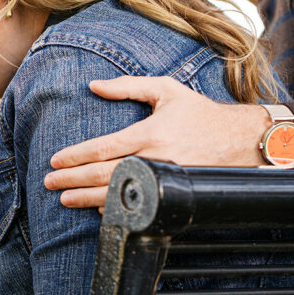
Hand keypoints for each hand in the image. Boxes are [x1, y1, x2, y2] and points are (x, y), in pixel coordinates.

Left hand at [44, 76, 270, 209]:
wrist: (243, 141)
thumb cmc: (201, 113)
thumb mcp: (166, 90)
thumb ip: (128, 86)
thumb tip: (93, 85)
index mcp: (150, 133)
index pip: (103, 148)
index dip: (76, 156)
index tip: (55, 161)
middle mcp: (155, 158)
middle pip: (104, 174)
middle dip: (73, 180)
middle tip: (50, 183)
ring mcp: (164, 180)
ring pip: (118, 193)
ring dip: (87, 199)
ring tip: (65, 199)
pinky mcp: (172, 194)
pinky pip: (138, 205)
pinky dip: (115, 208)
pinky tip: (96, 209)